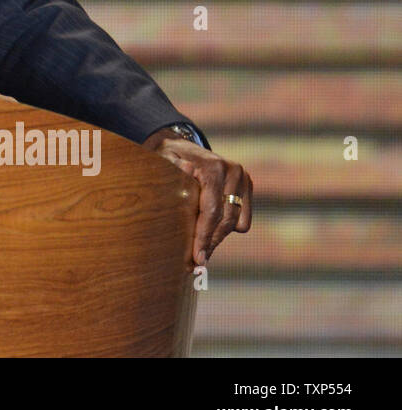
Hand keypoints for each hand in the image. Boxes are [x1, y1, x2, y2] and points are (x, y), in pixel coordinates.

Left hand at [143, 128, 252, 265]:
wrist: (181, 147)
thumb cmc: (168, 158)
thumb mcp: (163, 161)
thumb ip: (171, 168)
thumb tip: (183, 170)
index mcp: (213, 167)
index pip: (212, 210)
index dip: (204, 236)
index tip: (197, 258)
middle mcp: (232, 171)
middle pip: (225, 220)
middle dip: (211, 242)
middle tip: (198, 262)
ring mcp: (242, 178)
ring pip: (235, 223)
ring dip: (218, 238)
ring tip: (202, 250)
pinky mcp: (247, 185)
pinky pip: (243, 220)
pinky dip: (228, 228)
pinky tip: (210, 231)